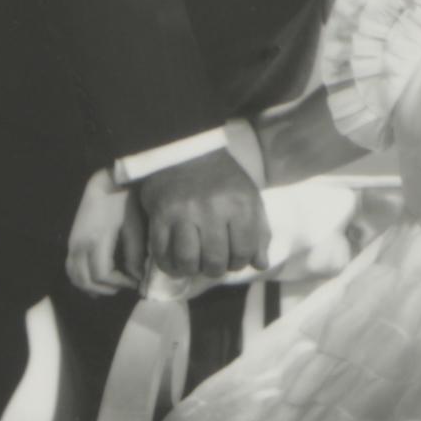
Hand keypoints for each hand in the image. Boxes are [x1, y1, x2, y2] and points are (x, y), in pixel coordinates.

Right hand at [64, 169, 136, 296]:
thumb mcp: (133, 227)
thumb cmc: (122, 203)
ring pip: (75, 277)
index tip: (135, 282)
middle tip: (125, 285)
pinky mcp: (71, 243)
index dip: (120, 283)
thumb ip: (135, 255)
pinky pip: (70, 268)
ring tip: (113, 285)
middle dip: (107, 288)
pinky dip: (81, 279)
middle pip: (87, 280)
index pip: (103, 274)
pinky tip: (96, 282)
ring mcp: (72, 244)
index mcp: (96, 240)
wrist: (104, 184)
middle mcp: (79, 245)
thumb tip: (137, 278)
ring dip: (93, 287)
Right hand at [132, 149, 270, 280]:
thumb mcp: (249, 198)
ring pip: (187, 261)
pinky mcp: (160, 214)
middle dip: (216, 269)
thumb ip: (259, 232)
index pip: (243, 252)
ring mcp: (183, 212)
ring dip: (192, 269)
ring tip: (194, 264)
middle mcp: (212, 208)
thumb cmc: (223, 178)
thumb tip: (260, 265)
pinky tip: (174, 263)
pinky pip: (161, 252)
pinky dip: (168, 264)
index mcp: (239, 204)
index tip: (234, 258)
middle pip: (215, 261)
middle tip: (213, 262)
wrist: (186, 151)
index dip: (240, 262)